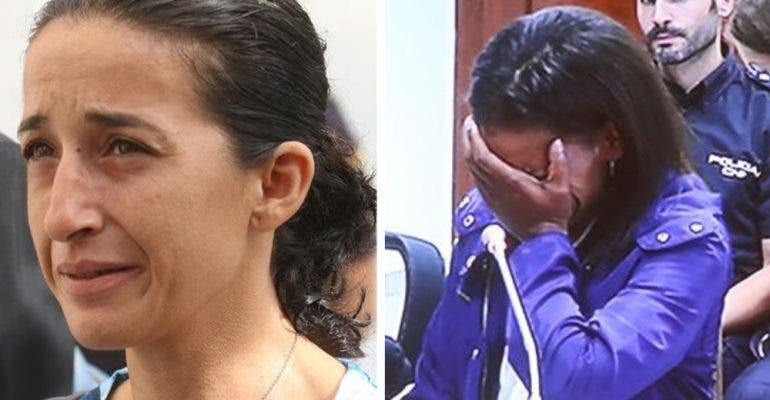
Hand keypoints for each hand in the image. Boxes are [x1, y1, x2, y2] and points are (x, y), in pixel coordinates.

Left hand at [463, 116, 574, 238]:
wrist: (541, 242)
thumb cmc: (551, 219)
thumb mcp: (561, 189)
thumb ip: (559, 164)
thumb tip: (555, 145)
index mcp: (509, 182)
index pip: (483, 156)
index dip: (474, 138)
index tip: (473, 124)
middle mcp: (495, 189)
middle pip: (472, 160)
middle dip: (468, 139)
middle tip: (470, 124)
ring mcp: (491, 197)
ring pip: (472, 170)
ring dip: (469, 151)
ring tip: (472, 136)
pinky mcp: (491, 203)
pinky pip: (477, 179)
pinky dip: (474, 165)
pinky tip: (479, 158)